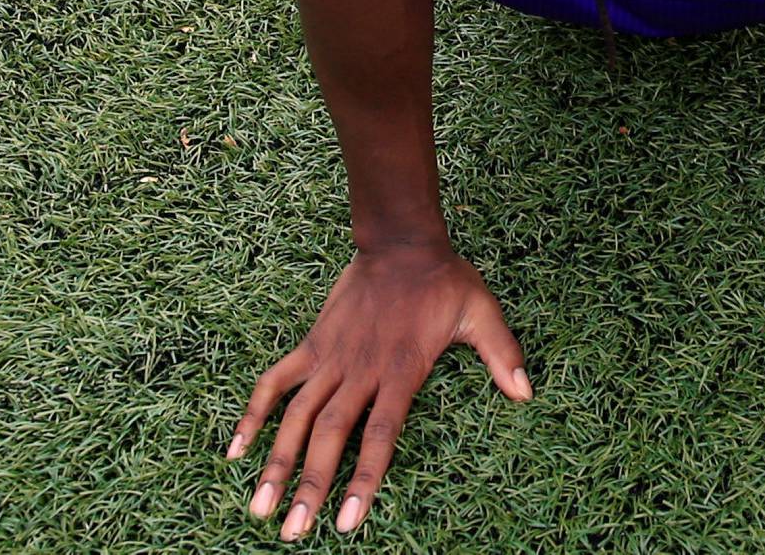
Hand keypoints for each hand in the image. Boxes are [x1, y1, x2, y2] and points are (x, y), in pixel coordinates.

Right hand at [229, 242, 530, 538]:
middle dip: (309, 486)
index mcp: (400, 371)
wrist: (401, 239)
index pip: (378, 436)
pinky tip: (237, 449)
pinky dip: (255, 413)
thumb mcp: (480, 312)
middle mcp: (360, 370)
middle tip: (291, 532)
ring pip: (296, 416)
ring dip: (277, 462)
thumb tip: (526, 392)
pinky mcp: (313, 344)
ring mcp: (331, 357)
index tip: (347, 522)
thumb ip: (501, 354)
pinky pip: (276, 381)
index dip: (363, 479)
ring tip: (260, 508)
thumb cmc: (443, 280)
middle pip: (329, 436)